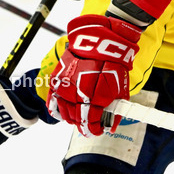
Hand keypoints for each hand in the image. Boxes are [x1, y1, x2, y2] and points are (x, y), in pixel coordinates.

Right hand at [46, 15, 140, 136]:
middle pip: (76, 120)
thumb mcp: (120, 89)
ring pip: (63, 112)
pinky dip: (57, 109)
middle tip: (88, 126)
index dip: (93, 130)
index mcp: (95, 98)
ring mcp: (65, 87)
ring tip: (77, 119)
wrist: (100, 42)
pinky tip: (61, 113)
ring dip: (71, 118)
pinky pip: (53, 100)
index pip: (90, 123)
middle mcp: (77, 94)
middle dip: (83, 125)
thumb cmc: (113, 66)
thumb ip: (115, 110)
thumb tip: (111, 127)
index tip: (97, 131)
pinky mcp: (57, 79)